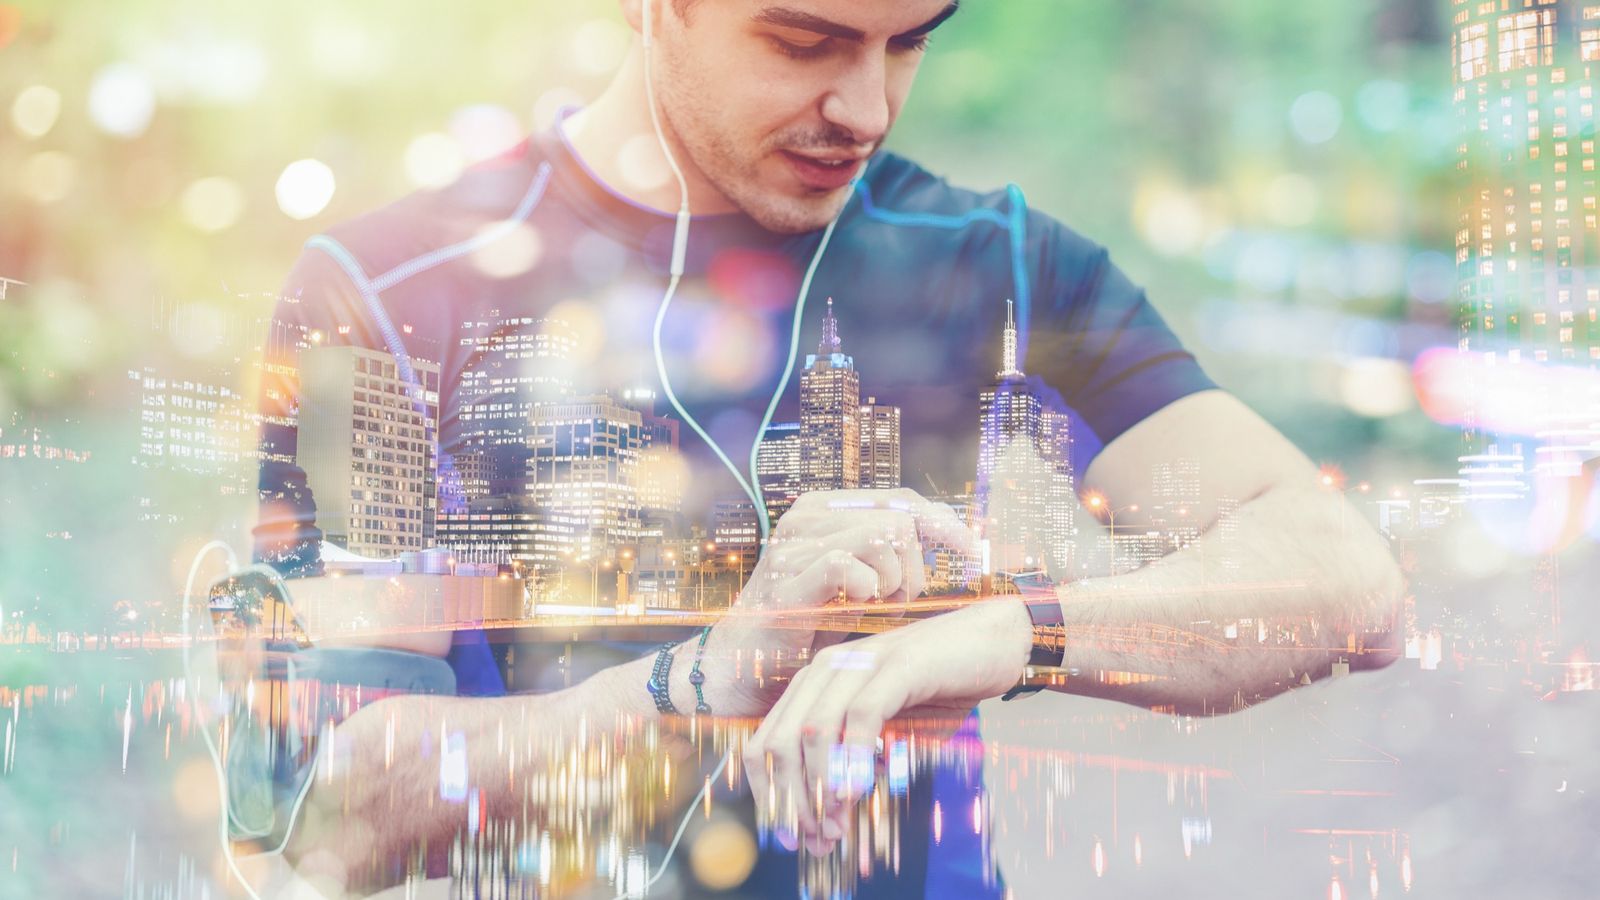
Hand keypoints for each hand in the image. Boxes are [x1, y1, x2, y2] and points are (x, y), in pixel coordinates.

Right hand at [699, 489, 976, 715]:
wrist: (743, 670)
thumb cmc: (810, 627)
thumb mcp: (861, 582)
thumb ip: (894, 553)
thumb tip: (954, 531)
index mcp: (825, 509)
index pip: (902, 499)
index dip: (943, 525)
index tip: (971, 555)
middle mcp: (807, 518)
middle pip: (899, 519)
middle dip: (917, 566)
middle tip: (901, 603)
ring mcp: (793, 547)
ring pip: (881, 537)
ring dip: (896, 581)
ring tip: (879, 608)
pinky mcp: (786, 582)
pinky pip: (848, 563)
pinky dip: (867, 589)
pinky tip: (860, 607)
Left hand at [741, 597, 1032, 853]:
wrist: (993, 642)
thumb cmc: (939, 689)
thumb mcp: (887, 731)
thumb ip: (855, 764)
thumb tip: (828, 819)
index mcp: (814, 684)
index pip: (765, 744)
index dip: (770, 796)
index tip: (791, 836)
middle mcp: (825, 669)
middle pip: (780, 743)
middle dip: (792, 801)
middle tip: (816, 840)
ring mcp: (859, 663)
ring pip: (812, 732)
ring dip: (822, 790)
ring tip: (836, 826)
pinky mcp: (897, 665)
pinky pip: (861, 718)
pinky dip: (855, 760)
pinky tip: (858, 792)